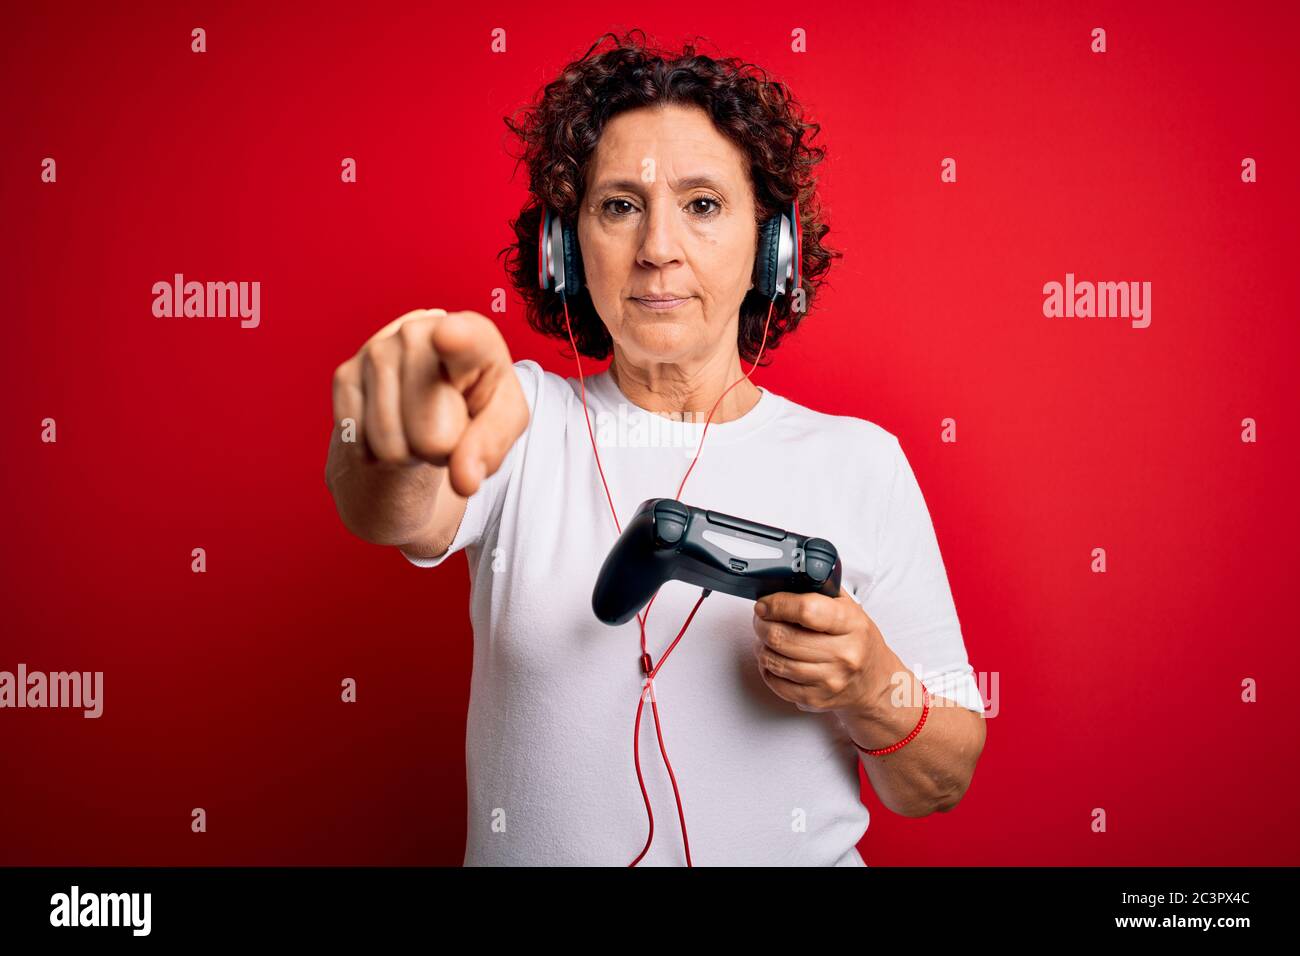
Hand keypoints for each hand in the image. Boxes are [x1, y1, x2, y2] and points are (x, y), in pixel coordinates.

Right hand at [331, 309, 527, 497]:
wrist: (433, 393)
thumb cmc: (476, 401)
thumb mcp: (503, 421)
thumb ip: (491, 448)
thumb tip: (465, 481)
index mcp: (474, 335)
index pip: (463, 339)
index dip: (456, 340)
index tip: (449, 337)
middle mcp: (418, 332)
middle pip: (427, 435)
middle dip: (439, 450)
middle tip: (449, 428)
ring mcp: (376, 350)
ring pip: (390, 447)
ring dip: (409, 453)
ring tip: (423, 425)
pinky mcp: (344, 373)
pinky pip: (358, 443)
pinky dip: (377, 450)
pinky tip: (395, 425)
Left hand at [751, 587, 887, 714]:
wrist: (875, 682)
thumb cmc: (859, 641)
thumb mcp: (851, 608)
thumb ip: (822, 591)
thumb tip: (785, 579)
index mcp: (851, 624)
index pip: (806, 610)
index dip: (777, 605)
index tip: (765, 604)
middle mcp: (843, 653)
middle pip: (783, 637)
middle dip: (762, 625)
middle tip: (761, 619)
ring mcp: (829, 679)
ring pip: (776, 661)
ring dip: (762, 647)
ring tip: (765, 638)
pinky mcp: (816, 698)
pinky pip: (777, 684)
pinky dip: (767, 670)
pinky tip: (772, 660)